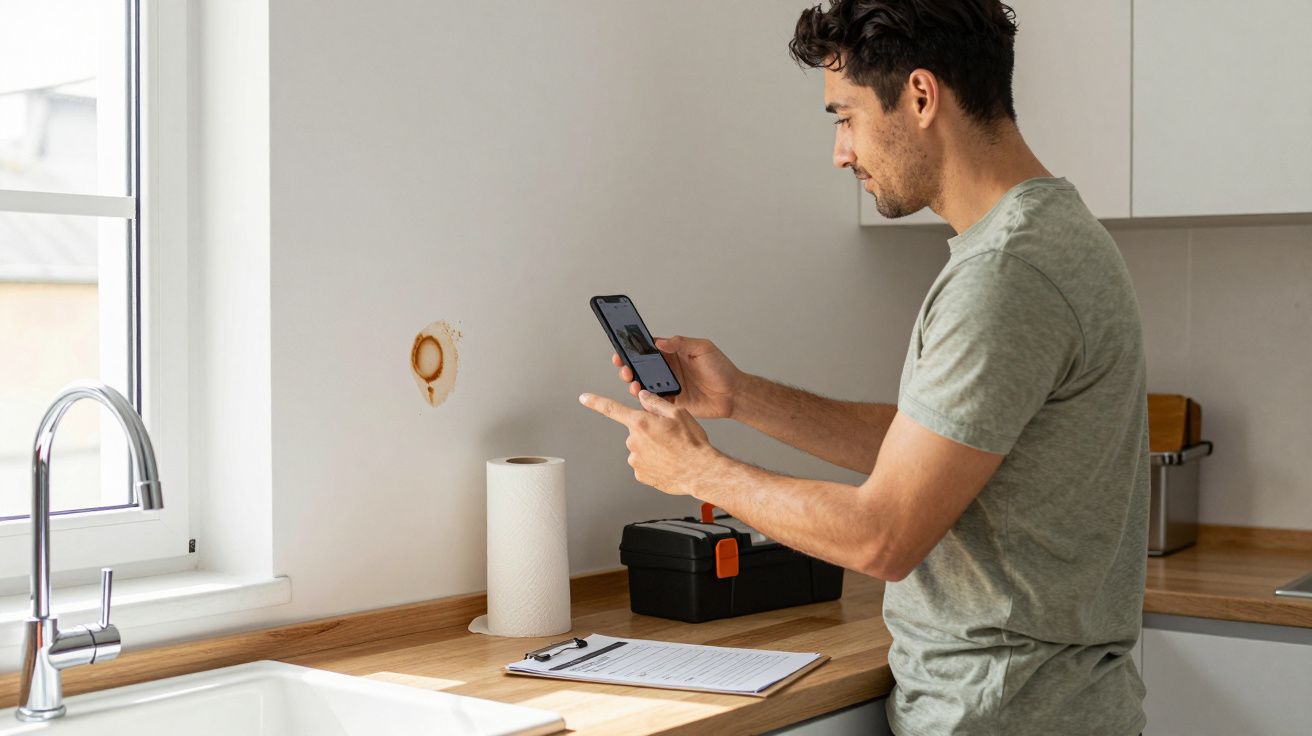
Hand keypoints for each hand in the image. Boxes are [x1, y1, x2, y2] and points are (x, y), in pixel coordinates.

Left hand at [578, 389, 720, 495]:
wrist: (701, 471)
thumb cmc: (692, 444)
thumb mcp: (679, 413)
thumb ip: (656, 402)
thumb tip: (643, 396)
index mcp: (641, 423)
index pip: (611, 409)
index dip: (595, 402)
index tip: (584, 398)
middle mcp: (634, 441)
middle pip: (636, 431)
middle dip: (649, 431)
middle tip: (670, 437)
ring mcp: (635, 460)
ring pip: (640, 448)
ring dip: (652, 448)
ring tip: (672, 452)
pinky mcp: (640, 475)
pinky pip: (644, 464)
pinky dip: (654, 463)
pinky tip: (668, 463)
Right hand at [611, 335, 741, 418]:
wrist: (733, 394)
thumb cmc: (721, 369)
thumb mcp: (702, 348)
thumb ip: (680, 343)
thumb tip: (659, 342)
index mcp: (672, 354)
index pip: (647, 350)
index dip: (632, 350)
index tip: (621, 350)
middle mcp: (667, 370)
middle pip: (640, 368)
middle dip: (628, 368)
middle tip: (626, 370)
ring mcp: (668, 387)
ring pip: (643, 386)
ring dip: (634, 385)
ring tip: (634, 385)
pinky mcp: (671, 403)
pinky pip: (653, 403)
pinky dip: (645, 402)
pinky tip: (644, 399)